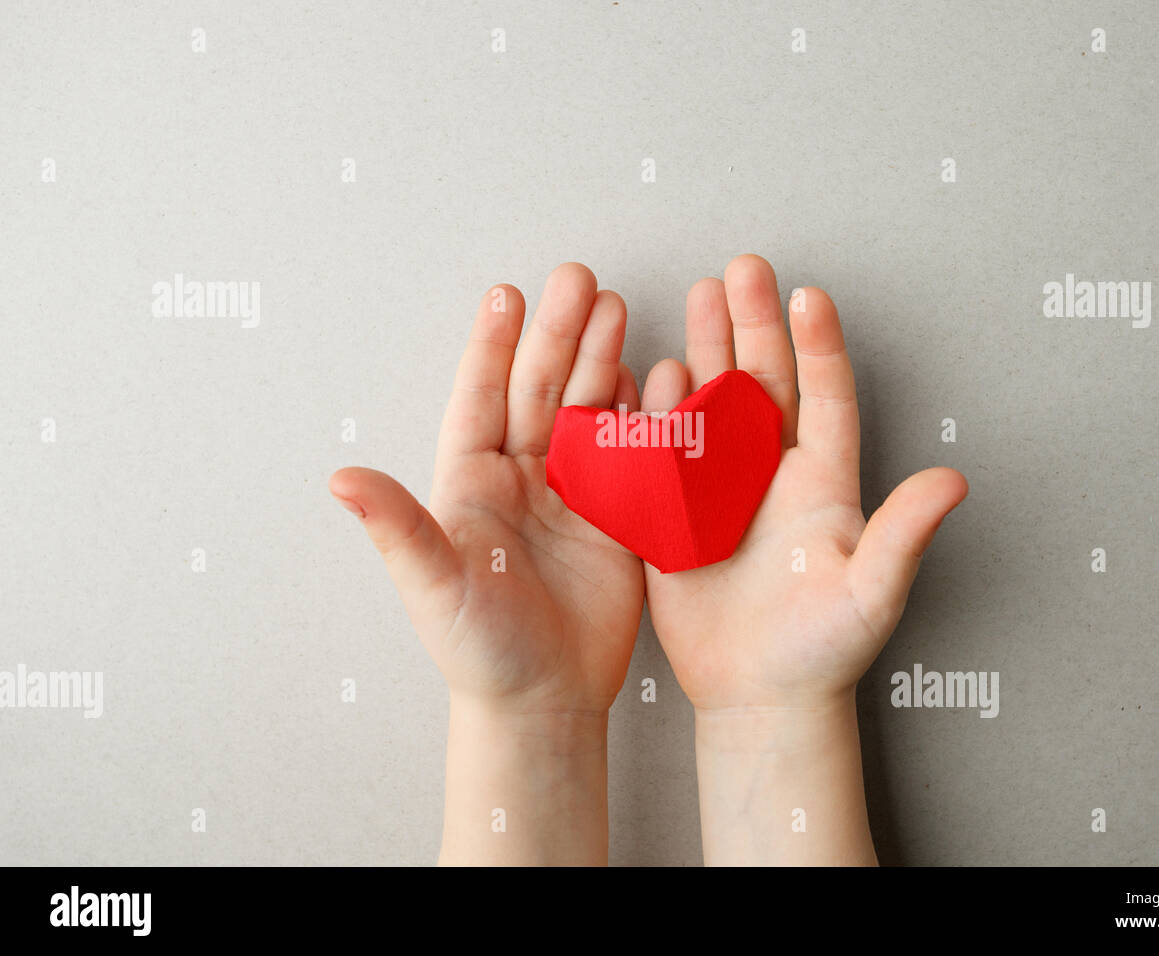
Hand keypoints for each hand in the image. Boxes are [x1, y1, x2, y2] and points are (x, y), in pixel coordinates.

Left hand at [329, 263, 642, 863]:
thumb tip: (341, 478)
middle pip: (540, 391)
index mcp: (473, 485)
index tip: (506, 295)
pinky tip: (654, 377)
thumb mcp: (433, 586)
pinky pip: (631, 455)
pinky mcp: (618, 519)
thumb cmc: (478, 651)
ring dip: (601, 360)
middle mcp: (522, 480)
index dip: (494, 347)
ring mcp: (574, 495)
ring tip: (614, 309)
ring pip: (586, 411)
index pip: (483, 400)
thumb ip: (398, 528)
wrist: (544, 702)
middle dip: (559, 335)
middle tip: (578, 280)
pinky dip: (643, 415)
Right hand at [640, 254, 967, 863]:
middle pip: (764, 383)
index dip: (818, 346)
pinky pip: (665, 453)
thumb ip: (904, 535)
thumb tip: (955, 482)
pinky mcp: (680, 515)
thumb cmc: (825, 651)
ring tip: (697, 296)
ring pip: (714, 404)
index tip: (807, 294)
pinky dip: (656, 413)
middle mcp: (772, 474)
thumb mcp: (872, 592)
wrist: (761, 698)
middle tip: (741, 269)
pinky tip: (650, 373)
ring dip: (705, 351)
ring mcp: (722, 490)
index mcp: (823, 482)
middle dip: (752, 325)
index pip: (823, 398)